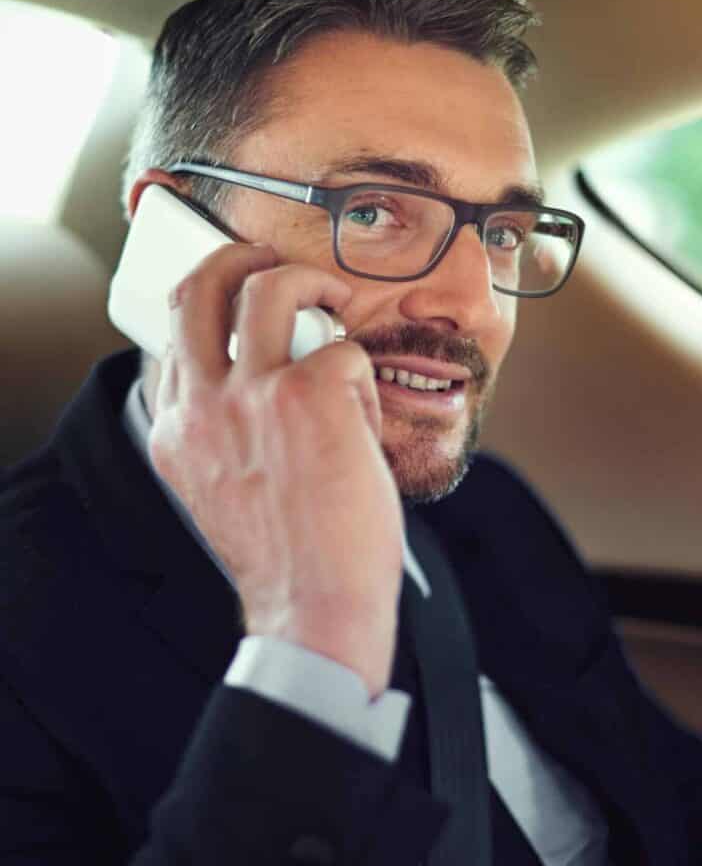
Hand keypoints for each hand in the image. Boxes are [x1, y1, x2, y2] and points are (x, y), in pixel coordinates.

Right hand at [148, 243, 402, 696]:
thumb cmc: (287, 557)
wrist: (315, 607)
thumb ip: (226, 434)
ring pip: (270, 286)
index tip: (237, 308)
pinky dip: (362, 381)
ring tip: (333, 299)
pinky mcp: (312, 392)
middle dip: (239, 258)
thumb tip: (258, 384)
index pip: (173, 342)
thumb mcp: (224, 493)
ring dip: (308, 281)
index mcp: (177, 432)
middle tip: (274, 263)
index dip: (207, 312)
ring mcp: (255, 392)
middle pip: (202, 288)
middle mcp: (203, 404)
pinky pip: (346, 352)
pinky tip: (364, 425)